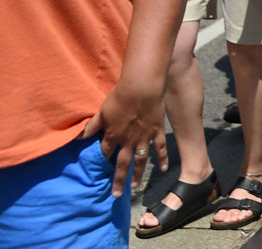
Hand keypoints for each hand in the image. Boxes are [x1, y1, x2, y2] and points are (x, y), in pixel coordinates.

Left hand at [78, 80, 166, 196]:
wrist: (141, 88)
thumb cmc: (120, 97)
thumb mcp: (102, 111)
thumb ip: (91, 126)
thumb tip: (78, 137)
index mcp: (113, 136)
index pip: (105, 153)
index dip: (101, 163)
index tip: (98, 173)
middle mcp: (128, 141)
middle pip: (122, 164)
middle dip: (118, 180)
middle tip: (116, 195)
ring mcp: (144, 138)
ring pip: (140, 161)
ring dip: (137, 175)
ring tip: (135, 187)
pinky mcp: (156, 132)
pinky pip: (160, 148)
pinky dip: (162, 159)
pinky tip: (163, 169)